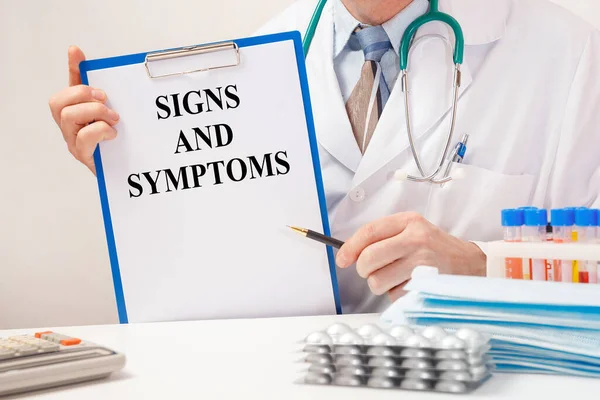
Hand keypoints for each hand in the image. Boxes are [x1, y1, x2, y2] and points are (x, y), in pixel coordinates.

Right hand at [49, 46, 119, 174]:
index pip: (71, 85)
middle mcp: (70, 126)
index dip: (72, 68)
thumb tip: (116, 79)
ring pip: (67, 117)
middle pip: (58, 102)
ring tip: (113, 119)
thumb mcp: (117, 119)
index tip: (76, 52)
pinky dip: (100, 131)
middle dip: (82, 94)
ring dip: (93, 112)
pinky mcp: (83, 155)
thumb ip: (114, 101)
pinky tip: (113, 134)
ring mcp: (73, 141)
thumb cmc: (118, 145)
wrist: (125, 173)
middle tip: (105, 99)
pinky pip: (84, 138)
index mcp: (79, 112)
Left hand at [335, 212, 485, 301]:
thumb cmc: (437, 249)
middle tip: (373, 271)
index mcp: (409, 221)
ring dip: (383, 285)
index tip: (342, 259)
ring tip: (398, 278)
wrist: (473, 264)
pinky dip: (398, 295)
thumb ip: (384, 237)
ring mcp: (422, 262)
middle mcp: (416, 239)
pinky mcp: (426, 285)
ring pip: (378, 281)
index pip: (369, 231)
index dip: (350, 247)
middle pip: (369, 258)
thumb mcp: (414, 231)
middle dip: (365, 270)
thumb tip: (349, 254)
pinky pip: (394, 296)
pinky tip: (412, 285)